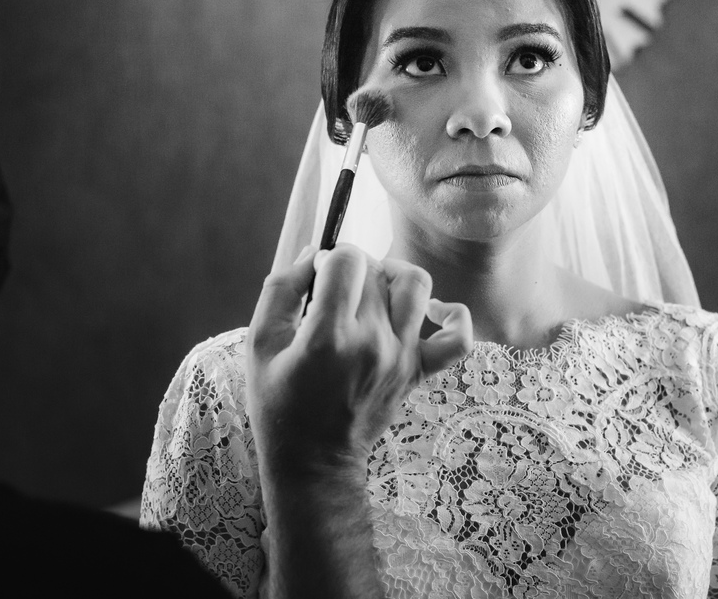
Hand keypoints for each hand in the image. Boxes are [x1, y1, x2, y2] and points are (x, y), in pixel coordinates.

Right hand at [246, 243, 471, 475]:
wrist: (314, 461)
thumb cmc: (279, 403)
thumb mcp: (259, 344)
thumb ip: (281, 290)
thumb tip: (311, 255)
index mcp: (328, 337)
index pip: (346, 261)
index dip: (328, 257)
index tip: (316, 276)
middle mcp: (372, 343)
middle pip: (376, 270)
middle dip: (352, 267)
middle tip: (333, 290)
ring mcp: (402, 357)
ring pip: (416, 284)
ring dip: (393, 274)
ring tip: (373, 288)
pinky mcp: (418, 372)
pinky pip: (458, 339)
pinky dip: (453, 316)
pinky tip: (431, 310)